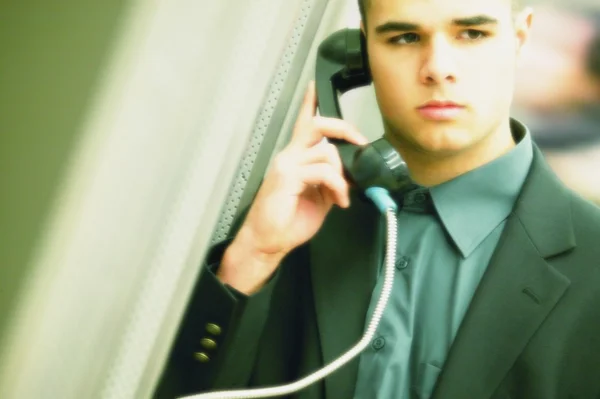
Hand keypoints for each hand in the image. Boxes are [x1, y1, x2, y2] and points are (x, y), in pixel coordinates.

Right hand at [218, 81, 367, 293]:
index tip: (315, 86)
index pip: (304, 124)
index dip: (310, 103)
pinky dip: (338, 185)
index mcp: (295, 158)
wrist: (267, 241)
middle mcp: (289, 156)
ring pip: (326, 151)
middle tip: (359, 143)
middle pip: (317, 125)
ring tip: (343, 195)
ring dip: (343, 175)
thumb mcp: (318, 199)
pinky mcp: (288, 177)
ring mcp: (287, 165)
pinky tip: (339, 200)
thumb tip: (350, 176)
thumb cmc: (286, 221)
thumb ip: (331, 182)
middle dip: (344, 128)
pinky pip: (323, 171)